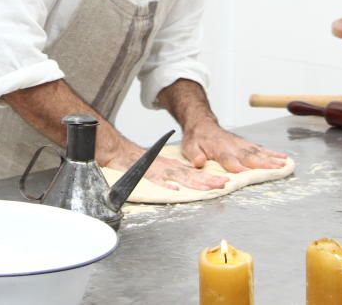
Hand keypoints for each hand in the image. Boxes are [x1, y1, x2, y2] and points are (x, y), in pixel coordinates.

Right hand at [101, 140, 229, 191]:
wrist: (118, 151)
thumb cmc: (137, 161)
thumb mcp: (160, 166)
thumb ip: (172, 173)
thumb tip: (186, 181)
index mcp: (171, 166)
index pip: (193, 173)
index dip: (208, 177)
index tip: (223, 182)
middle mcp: (167, 167)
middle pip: (190, 174)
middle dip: (208, 179)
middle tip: (223, 184)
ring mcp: (156, 170)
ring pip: (178, 176)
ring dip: (194, 182)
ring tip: (208, 187)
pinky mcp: (144, 172)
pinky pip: (155, 179)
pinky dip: (165, 184)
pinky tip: (175, 188)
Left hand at [181, 120, 286, 173]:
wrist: (202, 123)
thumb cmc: (196, 138)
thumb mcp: (188, 147)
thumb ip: (194, 155)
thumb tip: (199, 162)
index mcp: (218, 149)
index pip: (229, 159)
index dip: (236, 166)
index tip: (245, 174)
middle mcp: (233, 146)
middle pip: (249, 156)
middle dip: (263, 163)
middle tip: (278, 168)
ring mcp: (241, 144)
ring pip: (258, 152)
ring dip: (272, 158)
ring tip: (285, 164)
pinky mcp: (246, 144)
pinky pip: (260, 149)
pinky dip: (272, 153)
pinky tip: (283, 158)